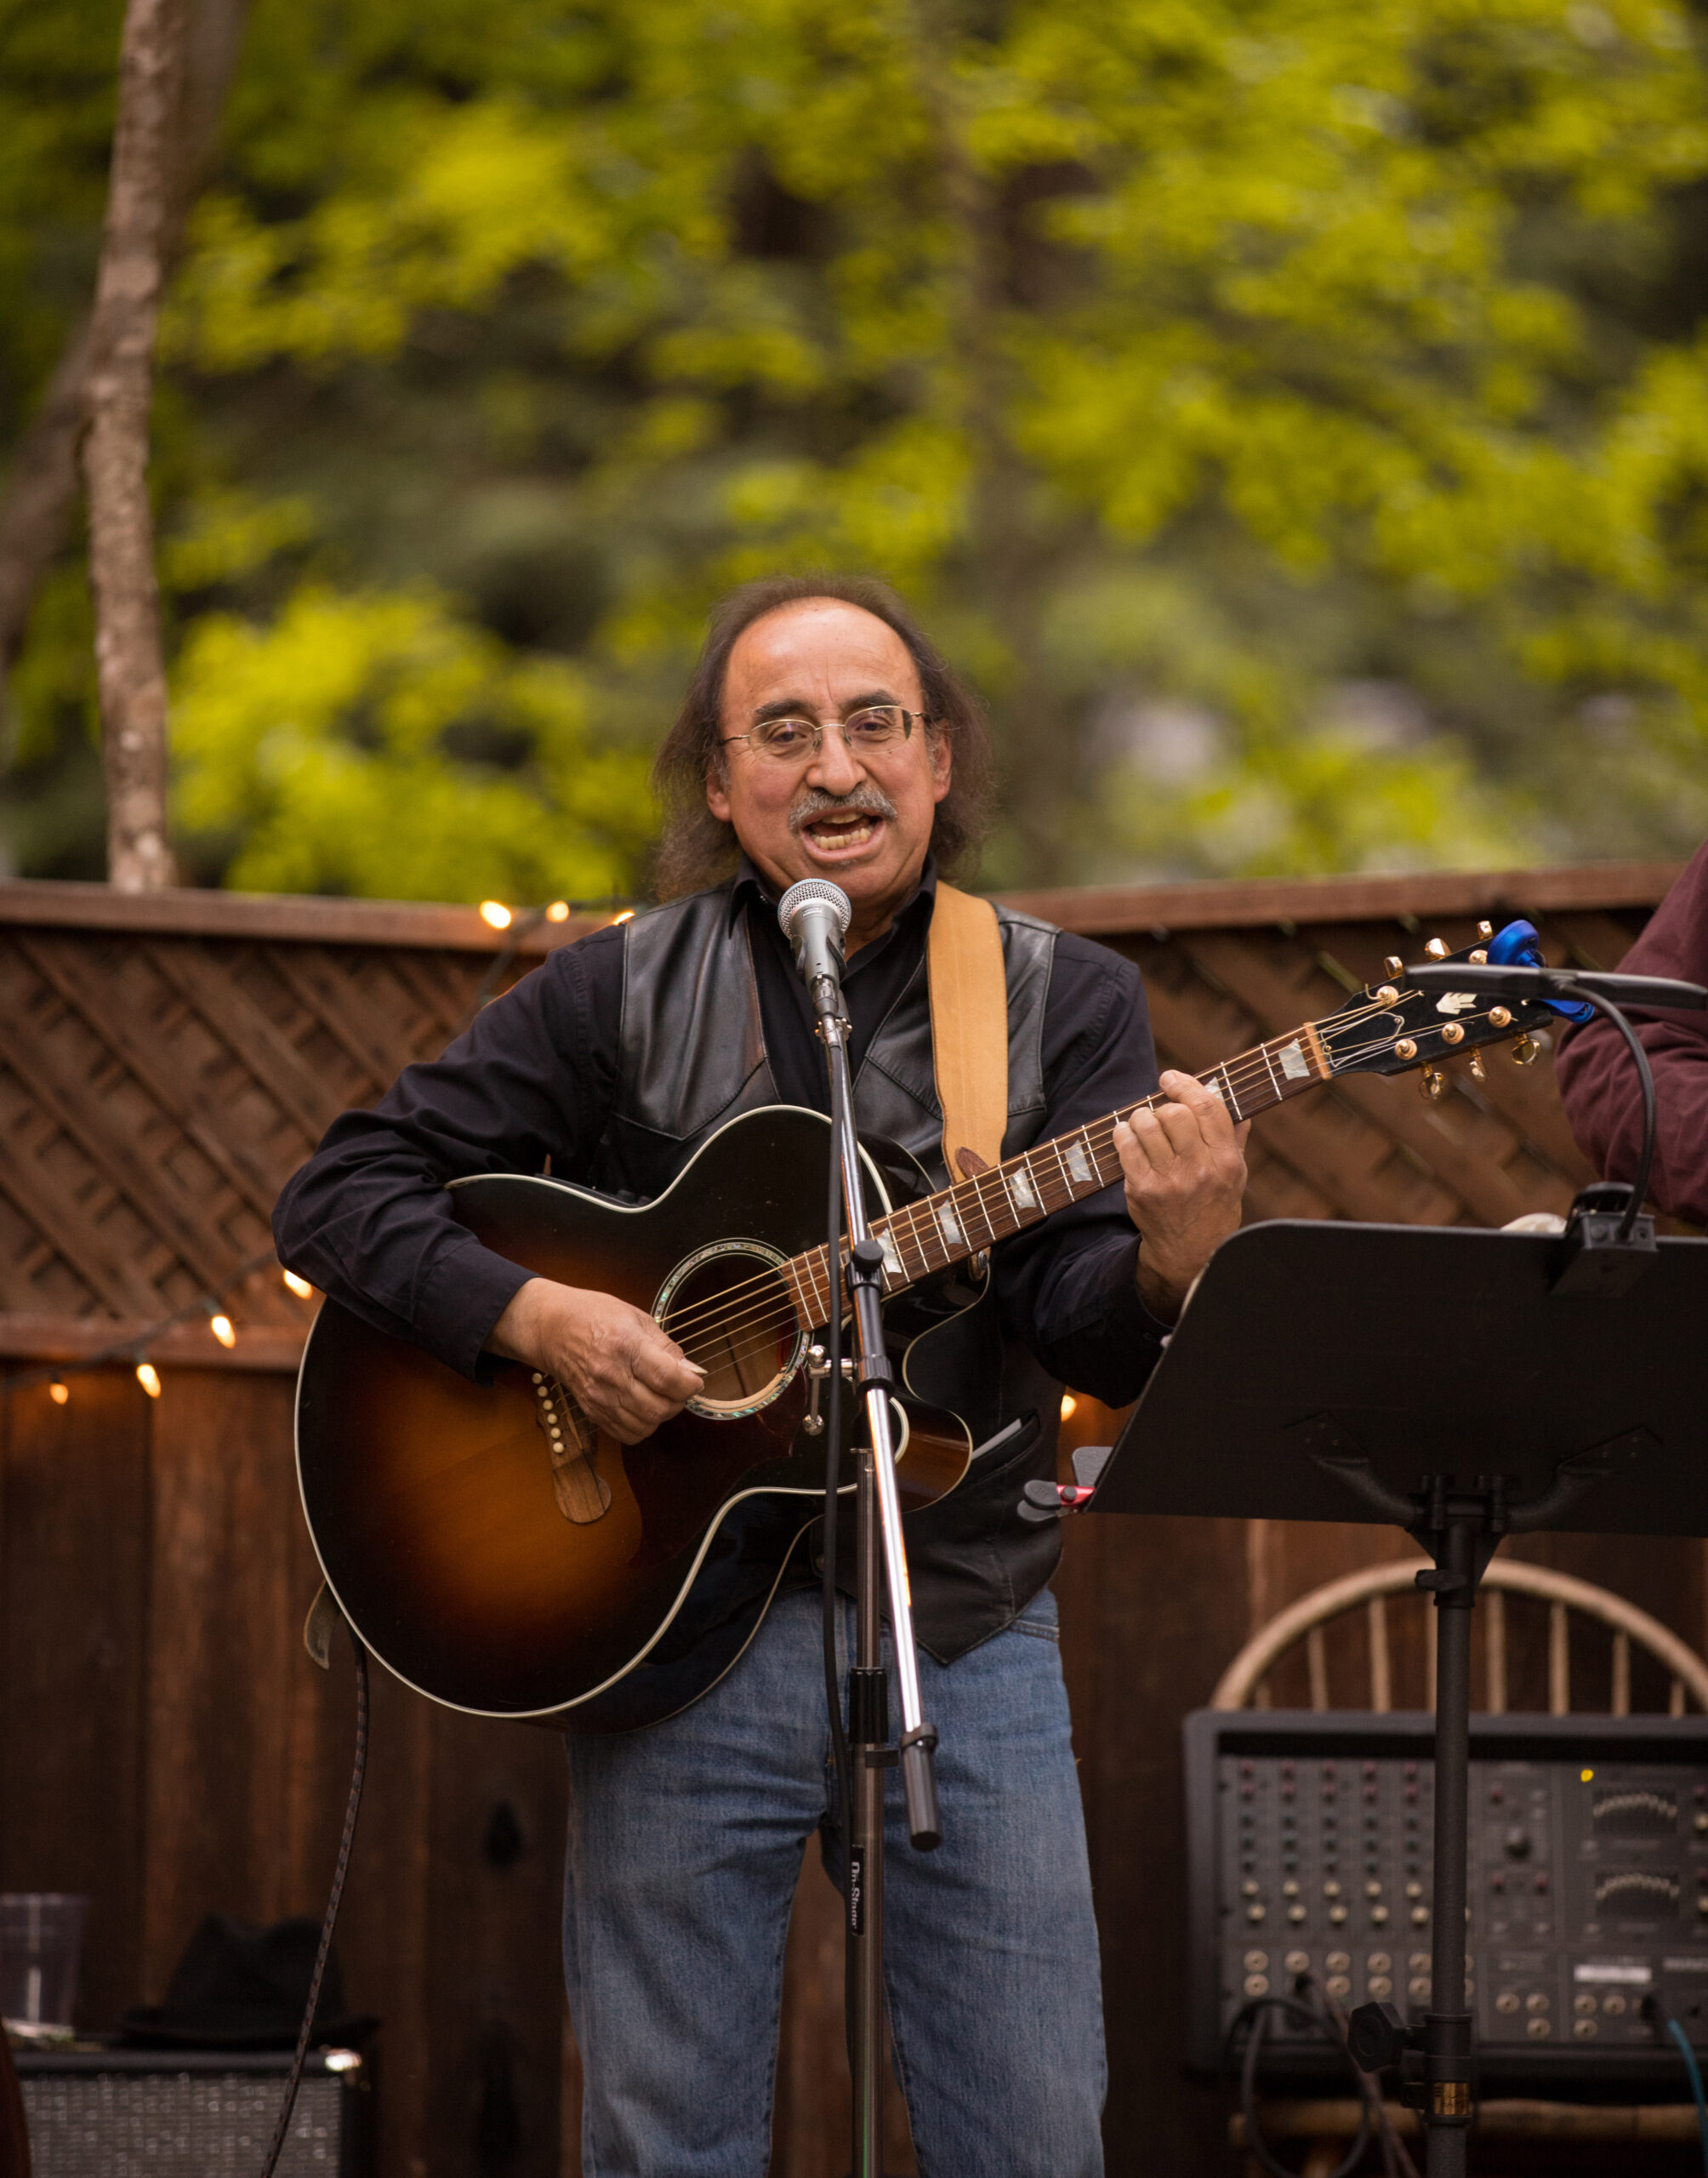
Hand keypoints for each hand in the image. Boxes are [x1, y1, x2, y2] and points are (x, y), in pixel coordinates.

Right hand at [488, 1277, 705, 1443]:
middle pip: (658, 1408)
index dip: (690, 1385)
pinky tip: (643, 1408)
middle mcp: (610, 1375)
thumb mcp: (636, 1317)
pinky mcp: (591, 1411)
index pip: (667, 1379)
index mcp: (624, 1345)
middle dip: (678, 1401)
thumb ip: (665, 1347)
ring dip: (661, 1415)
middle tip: (679, 1388)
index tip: (695, 1381)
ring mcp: (598, 1397)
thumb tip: (690, 1371)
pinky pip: (626, 1434)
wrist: (552, 1328)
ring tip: (661, 1397)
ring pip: (645, 1425)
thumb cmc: (594, 1315)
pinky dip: (642, 1427)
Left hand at [1114, 1070, 1249, 1321]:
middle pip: (1175, 1113)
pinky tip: (1128, 1136)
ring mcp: (1169, 1180)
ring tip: (1143, 1126)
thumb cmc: (1214, 1209)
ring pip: (1146, 1124)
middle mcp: (1200, 1169)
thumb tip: (1241, 1108)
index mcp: (1226, 1161)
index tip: (1171, 1078)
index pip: (1207, 1107)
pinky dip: (1123, 1134)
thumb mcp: (1236, 1177)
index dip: (1186, 1085)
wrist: (1190, 1254)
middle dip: (1163, 1106)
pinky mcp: (1141, 1189)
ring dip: (1141, 1118)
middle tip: (1159, 1113)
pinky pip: (1126, 1144)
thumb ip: (1236, 1139)